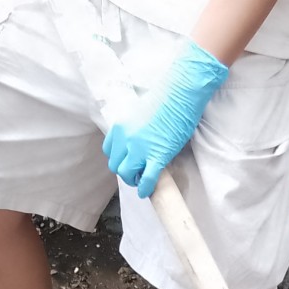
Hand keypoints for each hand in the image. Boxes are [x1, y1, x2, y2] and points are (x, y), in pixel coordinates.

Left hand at [103, 41, 230, 195]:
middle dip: (125, 172)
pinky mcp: (157, 157)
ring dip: (134, 181)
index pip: (109, 151)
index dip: (118, 159)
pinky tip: (146, 192)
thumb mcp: (138, 114)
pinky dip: (145, 188)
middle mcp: (126, 139)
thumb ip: (133, 129)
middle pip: (116, 166)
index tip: (127, 161)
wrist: (178, 95)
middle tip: (136, 174)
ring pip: (127, 175)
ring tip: (142, 181)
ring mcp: (140, 149)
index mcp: (120, 126)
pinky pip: (147, 179)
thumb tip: (138, 142)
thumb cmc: (163, 100)